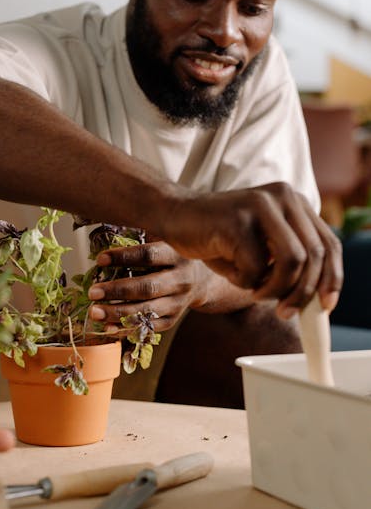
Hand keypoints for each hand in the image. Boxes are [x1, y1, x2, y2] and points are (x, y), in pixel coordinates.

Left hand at [88, 240, 210, 331]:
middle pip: (148, 288)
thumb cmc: (173, 255)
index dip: (124, 257)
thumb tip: (109, 227)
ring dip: (118, 313)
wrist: (203, 280)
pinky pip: (148, 327)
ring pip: (147, 311)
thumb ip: (142, 236)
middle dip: (118, 291)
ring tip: (94, 312)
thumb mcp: (165, 240)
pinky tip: (108, 327)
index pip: (149, 256)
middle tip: (93, 292)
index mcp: (176, 255)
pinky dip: (126, 329)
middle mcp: (181, 280)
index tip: (100, 259)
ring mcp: (178, 302)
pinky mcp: (173, 319)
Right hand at [160, 182, 342, 317]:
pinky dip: (244, 281)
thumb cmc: (219, 238)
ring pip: (292, 261)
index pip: (328, 243)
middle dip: (302, 292)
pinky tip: (229, 272)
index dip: (332, 277)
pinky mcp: (238, 219)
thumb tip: (317, 300)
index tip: (326, 305)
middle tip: (285, 312)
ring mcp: (261, 204)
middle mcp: (283, 196)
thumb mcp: (262, 248)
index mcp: (293, 201)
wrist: (175, 216)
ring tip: (255, 292)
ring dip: (274, 288)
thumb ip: (290, 262)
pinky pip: (256, 266)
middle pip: (314, 254)